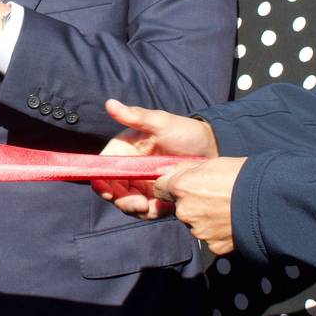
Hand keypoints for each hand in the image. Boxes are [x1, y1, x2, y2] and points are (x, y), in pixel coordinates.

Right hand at [91, 99, 219, 219]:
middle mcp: (129, 169)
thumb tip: (109, 103)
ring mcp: (142, 184)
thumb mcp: (161, 122)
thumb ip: (135, 116)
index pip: (103, 168)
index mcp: (123, 151)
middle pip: (113, 190)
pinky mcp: (157, 196)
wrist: (214, 149)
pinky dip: (151, 212)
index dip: (100, 181)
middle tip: (139, 204)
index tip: (108, 192)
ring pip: (128, 203)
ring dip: (136, 209)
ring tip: (152, 207)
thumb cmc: (185, 131)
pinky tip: (164, 207)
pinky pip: (147, 210)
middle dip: (122, 200)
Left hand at [153, 157, 245, 254]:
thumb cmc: (242, 176)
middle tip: (213, 197)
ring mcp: (198, 230)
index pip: (160, 188)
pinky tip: (231, 221)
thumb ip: (188, 171)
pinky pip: (210, 238)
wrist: (268, 200)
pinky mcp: (212, 246)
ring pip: (195, 223)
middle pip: (179, 208)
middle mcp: (185, 211)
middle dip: (191, 203)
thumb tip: (174, 173)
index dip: (170, 187)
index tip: (179, 186)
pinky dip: (218, 232)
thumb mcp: (211, 164)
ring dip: (205, 218)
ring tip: (226, 209)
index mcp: (181, 188)